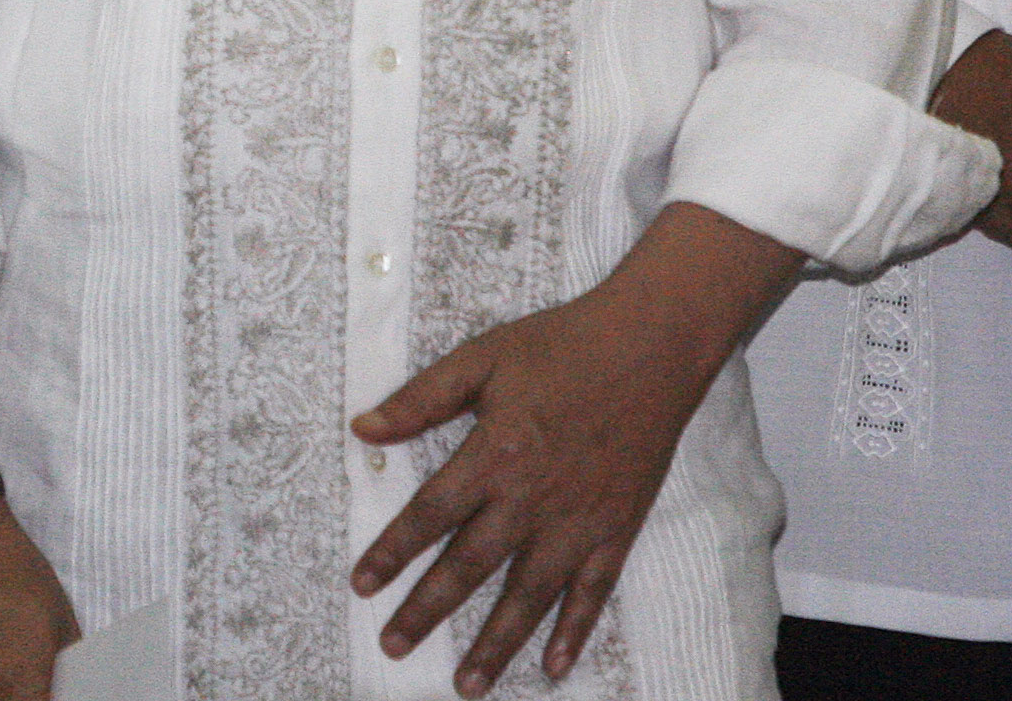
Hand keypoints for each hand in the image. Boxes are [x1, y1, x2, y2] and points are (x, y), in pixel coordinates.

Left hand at [347, 221, 768, 697]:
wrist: (650, 346)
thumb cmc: (562, 346)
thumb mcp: (483, 357)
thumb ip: (422, 398)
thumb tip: (362, 427)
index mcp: (495, 454)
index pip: (431, 514)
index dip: (393, 552)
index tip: (361, 585)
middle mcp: (532, 498)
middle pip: (471, 567)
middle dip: (428, 611)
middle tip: (394, 646)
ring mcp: (578, 521)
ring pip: (529, 596)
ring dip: (495, 643)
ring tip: (467, 685)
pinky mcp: (616, 529)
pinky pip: (592, 592)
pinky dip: (573, 632)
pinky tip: (552, 666)